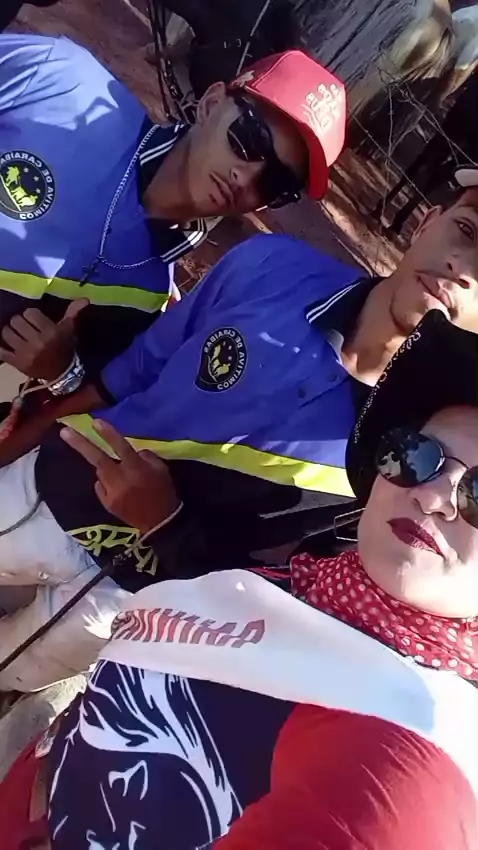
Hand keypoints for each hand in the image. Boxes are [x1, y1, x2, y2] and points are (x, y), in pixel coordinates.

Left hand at [0, 299, 88, 380]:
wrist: (62, 373)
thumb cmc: (64, 348)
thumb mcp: (69, 330)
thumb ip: (73, 312)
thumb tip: (85, 299)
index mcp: (51, 332)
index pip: (30, 312)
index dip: (31, 315)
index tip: (35, 320)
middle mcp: (38, 342)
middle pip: (16, 321)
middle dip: (19, 322)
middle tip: (23, 328)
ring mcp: (25, 353)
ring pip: (6, 333)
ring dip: (9, 333)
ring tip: (15, 336)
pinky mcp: (17, 363)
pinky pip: (1, 351)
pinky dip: (1, 348)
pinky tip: (5, 346)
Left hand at [60, 419, 180, 532]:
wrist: (160, 523)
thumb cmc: (163, 492)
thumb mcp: (162, 470)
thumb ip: (146, 457)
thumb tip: (133, 451)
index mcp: (136, 469)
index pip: (120, 447)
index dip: (108, 434)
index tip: (95, 422)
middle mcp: (120, 479)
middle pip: (97, 458)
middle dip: (79, 444)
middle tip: (64, 432)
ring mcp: (110, 493)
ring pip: (100, 473)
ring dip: (106, 469)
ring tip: (123, 476)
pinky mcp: (106, 503)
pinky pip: (101, 487)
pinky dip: (106, 483)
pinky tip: (119, 489)